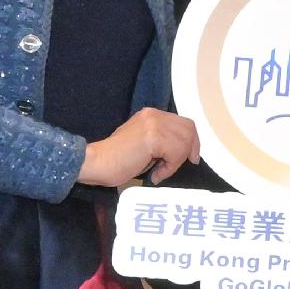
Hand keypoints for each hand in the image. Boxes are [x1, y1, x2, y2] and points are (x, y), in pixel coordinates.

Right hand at [77, 109, 196, 188]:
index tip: (192, 156)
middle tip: (179, 165)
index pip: (184, 122)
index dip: (192, 140)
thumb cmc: (118, 158)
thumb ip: (162, 140)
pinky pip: (175, 154)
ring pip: (183, 143)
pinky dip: (169, 168)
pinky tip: (155, 174)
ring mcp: (154, 124)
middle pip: (188, 129)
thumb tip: (184, 149)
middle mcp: (154, 115)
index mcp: (152, 114)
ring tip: (159, 171)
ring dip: (175, 161)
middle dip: (189, 149)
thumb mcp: (145, 142)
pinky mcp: (153, 137)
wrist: (98, 162)